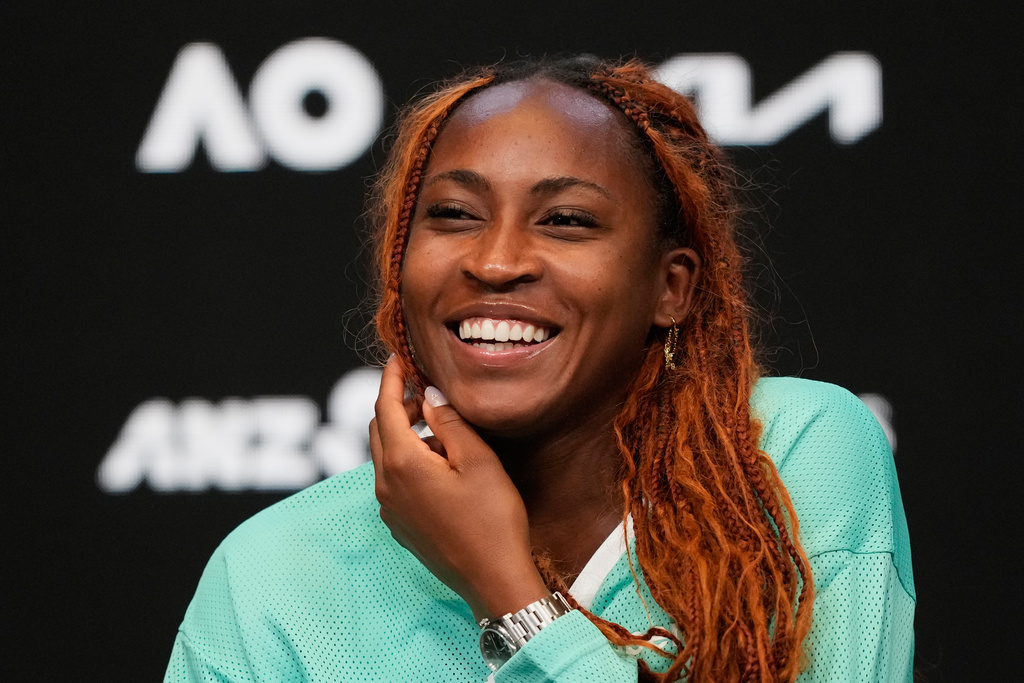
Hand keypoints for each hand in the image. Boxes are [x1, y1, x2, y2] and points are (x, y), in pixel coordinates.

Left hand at [369, 357, 549, 620]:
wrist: (493, 580)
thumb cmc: (493, 519)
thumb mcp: (479, 461)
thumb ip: (449, 423)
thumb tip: (429, 397)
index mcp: (402, 463)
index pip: (384, 407)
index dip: (391, 379)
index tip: (398, 357)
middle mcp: (386, 485)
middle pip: (379, 430)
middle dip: (397, 405)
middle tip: (425, 391)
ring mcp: (390, 508)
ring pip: (386, 456)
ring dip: (406, 435)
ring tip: (443, 432)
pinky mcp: (400, 525)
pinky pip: (394, 480)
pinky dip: (408, 461)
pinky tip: (441, 466)